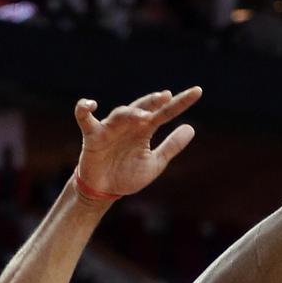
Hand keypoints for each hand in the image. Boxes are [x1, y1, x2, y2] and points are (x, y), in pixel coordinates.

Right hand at [74, 88, 201, 197]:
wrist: (104, 190)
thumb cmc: (128, 175)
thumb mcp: (155, 163)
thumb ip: (172, 146)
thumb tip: (191, 128)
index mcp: (145, 130)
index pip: (165, 113)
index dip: (180, 103)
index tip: (197, 91)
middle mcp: (128, 125)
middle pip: (142, 108)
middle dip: (153, 101)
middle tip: (166, 96)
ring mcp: (110, 128)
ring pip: (120, 114)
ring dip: (131, 113)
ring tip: (145, 116)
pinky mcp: (92, 136)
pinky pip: (85, 118)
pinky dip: (84, 109)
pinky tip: (91, 104)